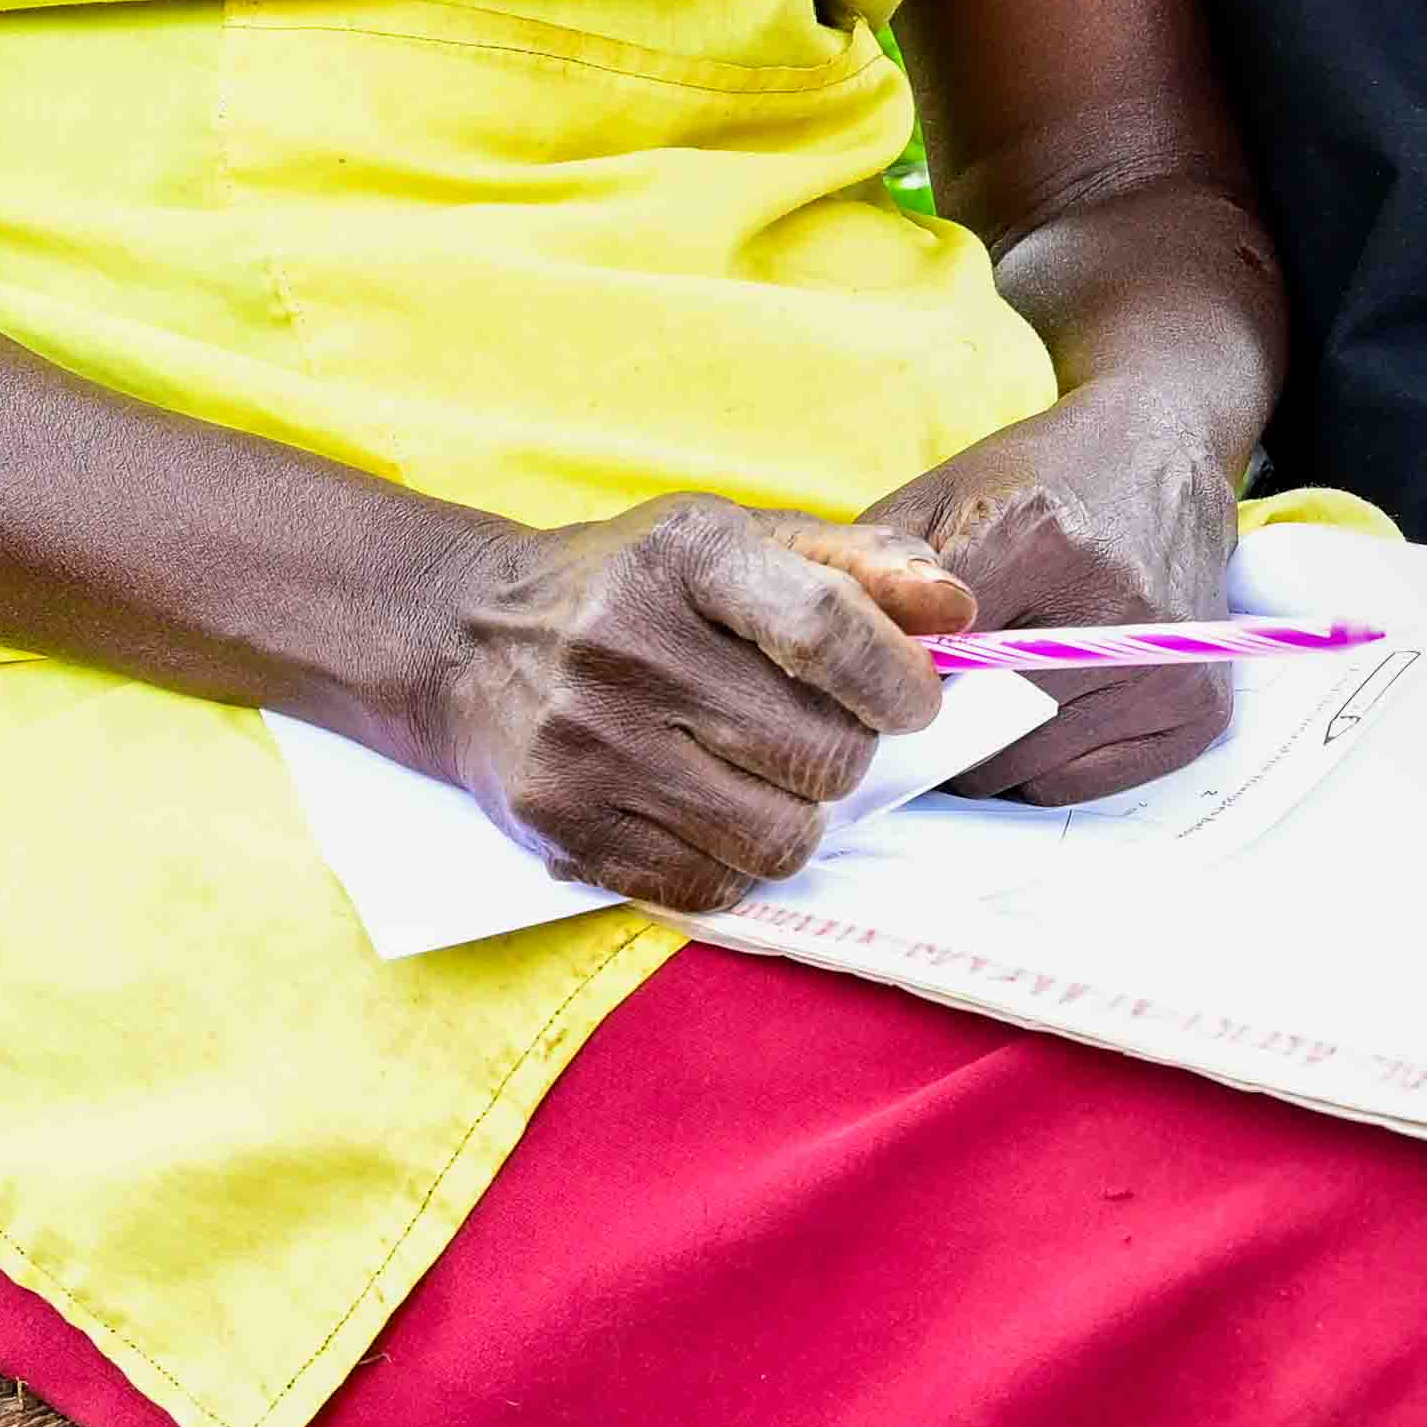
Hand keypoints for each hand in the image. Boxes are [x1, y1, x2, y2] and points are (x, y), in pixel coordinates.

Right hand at [420, 497, 971, 911]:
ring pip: (776, 835)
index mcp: (684, 555)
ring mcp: (588, 744)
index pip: (824, 628)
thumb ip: (856, 567)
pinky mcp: (564, 826)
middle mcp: (626, 645)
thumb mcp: (735, 540)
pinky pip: (709, 886)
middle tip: (818, 733)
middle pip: (816, 750)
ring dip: (798, 816)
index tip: (915, 699)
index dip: (896, 678)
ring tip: (767, 776)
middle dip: (847, 753)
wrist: (468, 639)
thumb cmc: (633, 584)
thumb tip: (957, 610)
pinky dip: (736, 861)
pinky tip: (713, 811)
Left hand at [863, 373, 1245, 805]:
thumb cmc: (1042, 475)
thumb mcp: (943, 492)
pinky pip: (1073, 785)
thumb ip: (876, 576)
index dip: (885, 678)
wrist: (1166, 448)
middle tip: (921, 695)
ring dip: (981, 748)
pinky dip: (1038, 763)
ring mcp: (1166, 665)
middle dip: (928, 721)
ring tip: (989, 690)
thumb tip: (822, 676)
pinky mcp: (1197, 711)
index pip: (925, 656)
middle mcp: (1112, 606)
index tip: (866, 682)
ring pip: (1016, 768)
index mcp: (1037, 535)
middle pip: (970, 726)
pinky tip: (1043, 705)